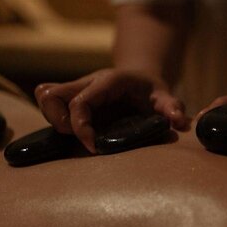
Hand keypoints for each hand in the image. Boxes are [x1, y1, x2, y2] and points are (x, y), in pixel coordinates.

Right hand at [35, 69, 188, 152]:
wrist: (142, 78)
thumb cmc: (152, 90)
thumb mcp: (165, 96)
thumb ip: (172, 107)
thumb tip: (180, 122)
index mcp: (108, 82)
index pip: (80, 102)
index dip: (81, 126)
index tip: (93, 147)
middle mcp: (88, 82)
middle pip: (51, 94)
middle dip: (60, 122)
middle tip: (84, 139)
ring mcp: (77, 89)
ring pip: (46, 95)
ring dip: (55, 120)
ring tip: (78, 136)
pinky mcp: (72, 98)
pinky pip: (51, 103)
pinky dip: (56, 119)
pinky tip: (76, 134)